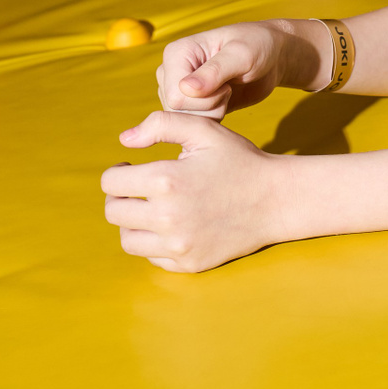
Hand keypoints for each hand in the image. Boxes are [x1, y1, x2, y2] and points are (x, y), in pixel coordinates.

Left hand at [103, 111, 285, 271]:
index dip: (119, 172)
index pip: (111, 183)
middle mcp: (167, 217)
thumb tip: (123, 139)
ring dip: (133, 222)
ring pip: (127, 239)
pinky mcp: (189, 264)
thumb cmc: (239, 160)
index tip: (132, 168)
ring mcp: (178, 245)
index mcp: (166, 180)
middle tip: (139, 189)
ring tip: (151, 208)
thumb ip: (160, 124)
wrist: (277, 200)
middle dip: (121, 197)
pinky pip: (152, 257)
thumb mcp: (204, 130)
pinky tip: (171, 225)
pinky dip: (154, 243)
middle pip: (114, 212)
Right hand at [154, 20, 319, 118]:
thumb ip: (215, 71)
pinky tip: (225, 102)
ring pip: (184, 119)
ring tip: (227, 91)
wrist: (271, 56)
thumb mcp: (242, 55)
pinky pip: (193, 124)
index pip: (176, 95)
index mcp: (176, 52)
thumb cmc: (258, 46)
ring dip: (212, 112)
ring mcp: (178, 87)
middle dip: (209, 107)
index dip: (205, 98)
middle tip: (228, 88)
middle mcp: (170, 70)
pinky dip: (213, 118)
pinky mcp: (190, 102)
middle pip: (177, 110)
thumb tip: (185, 89)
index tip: (226, 81)